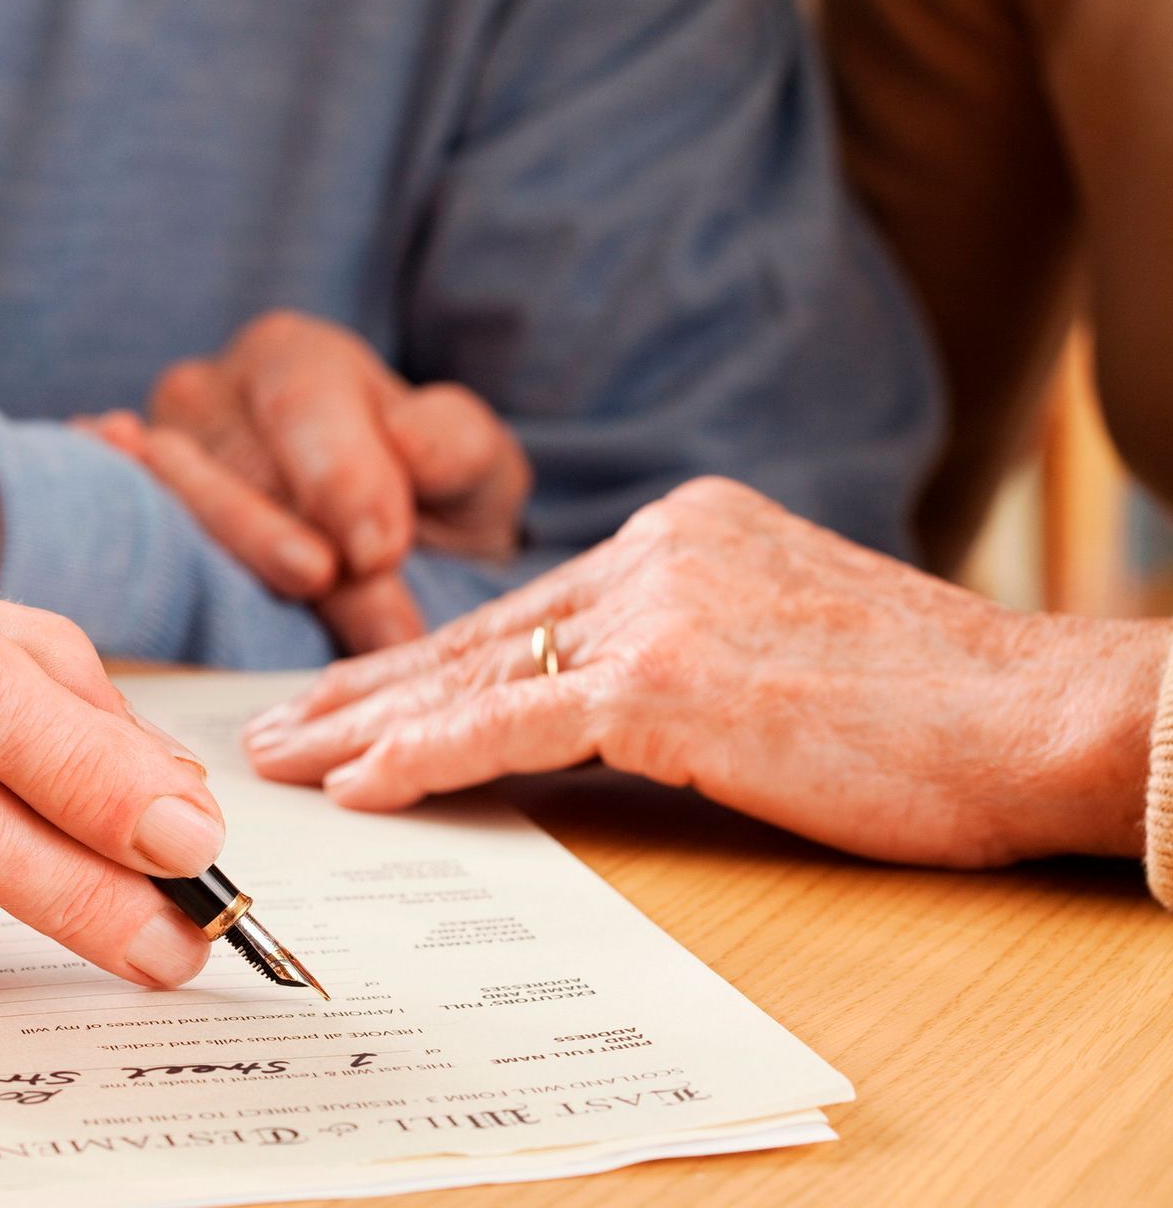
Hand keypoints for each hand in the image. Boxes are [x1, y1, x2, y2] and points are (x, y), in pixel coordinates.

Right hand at [82, 310, 529, 653]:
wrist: (375, 553)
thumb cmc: (423, 505)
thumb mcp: (474, 474)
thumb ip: (456, 449)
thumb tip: (411, 444)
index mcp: (290, 361)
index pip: (303, 407)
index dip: (340, 476)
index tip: (378, 547)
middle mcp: (202, 396)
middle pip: (232, 466)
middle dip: (281, 534)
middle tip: (333, 585)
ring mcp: (145, 459)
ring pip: (173, 509)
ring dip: (229, 560)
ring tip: (289, 593)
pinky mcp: (112, 515)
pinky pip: (108, 520)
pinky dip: (118, 534)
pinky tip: (122, 532)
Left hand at [243, 477, 1163, 867]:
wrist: (1038, 716)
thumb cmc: (931, 707)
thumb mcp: (788, 644)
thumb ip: (684, 649)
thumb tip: (602, 703)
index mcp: (684, 532)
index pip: (526, 610)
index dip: (429, 657)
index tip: (358, 692)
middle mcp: (658, 550)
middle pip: (478, 631)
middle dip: (366, 684)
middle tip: (277, 721)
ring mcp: (659, 608)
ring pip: (474, 671)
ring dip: (365, 721)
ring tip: (284, 756)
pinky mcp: (667, 681)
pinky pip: (512, 721)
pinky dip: (427, 754)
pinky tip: (360, 782)